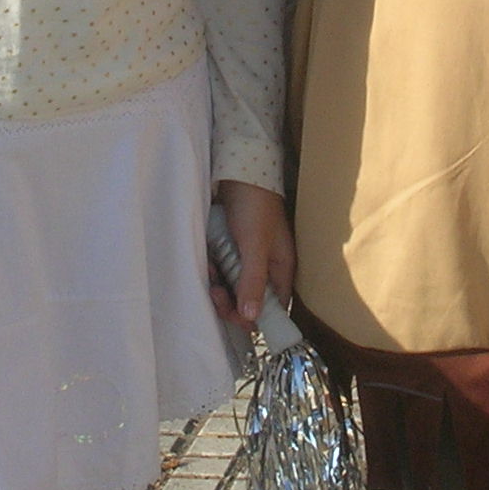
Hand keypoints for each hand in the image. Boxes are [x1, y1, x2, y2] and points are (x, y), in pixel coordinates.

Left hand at [211, 179, 293, 328]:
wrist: (239, 171)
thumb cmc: (253, 206)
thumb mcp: (254, 246)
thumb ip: (253, 281)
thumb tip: (252, 318)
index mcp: (281, 270)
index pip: (272, 309)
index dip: (252, 317)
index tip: (232, 312)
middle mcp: (267, 268)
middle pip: (250, 302)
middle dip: (230, 300)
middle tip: (215, 290)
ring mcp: (248, 259)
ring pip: (233, 287)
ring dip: (219, 284)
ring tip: (210, 268)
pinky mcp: (232, 249)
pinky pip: (223, 270)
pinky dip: (214, 269)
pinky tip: (208, 259)